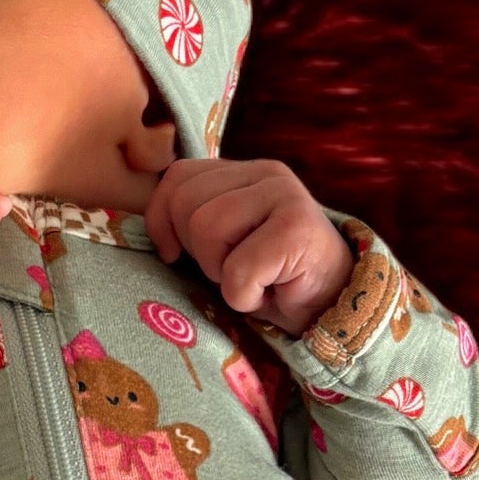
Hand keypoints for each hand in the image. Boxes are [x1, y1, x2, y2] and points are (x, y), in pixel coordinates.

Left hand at [143, 158, 354, 335]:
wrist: (331, 308)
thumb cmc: (271, 279)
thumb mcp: (223, 242)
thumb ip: (192, 218)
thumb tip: (147, 224)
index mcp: (243, 171)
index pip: (177, 177)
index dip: (161, 220)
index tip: (174, 254)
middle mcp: (266, 172)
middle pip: (186, 204)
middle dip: (198, 251)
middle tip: (231, 270)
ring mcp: (286, 196)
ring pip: (207, 230)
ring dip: (222, 274)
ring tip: (251, 280)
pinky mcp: (297, 229)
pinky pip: (238, 269)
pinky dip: (245, 296)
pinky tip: (270, 293)